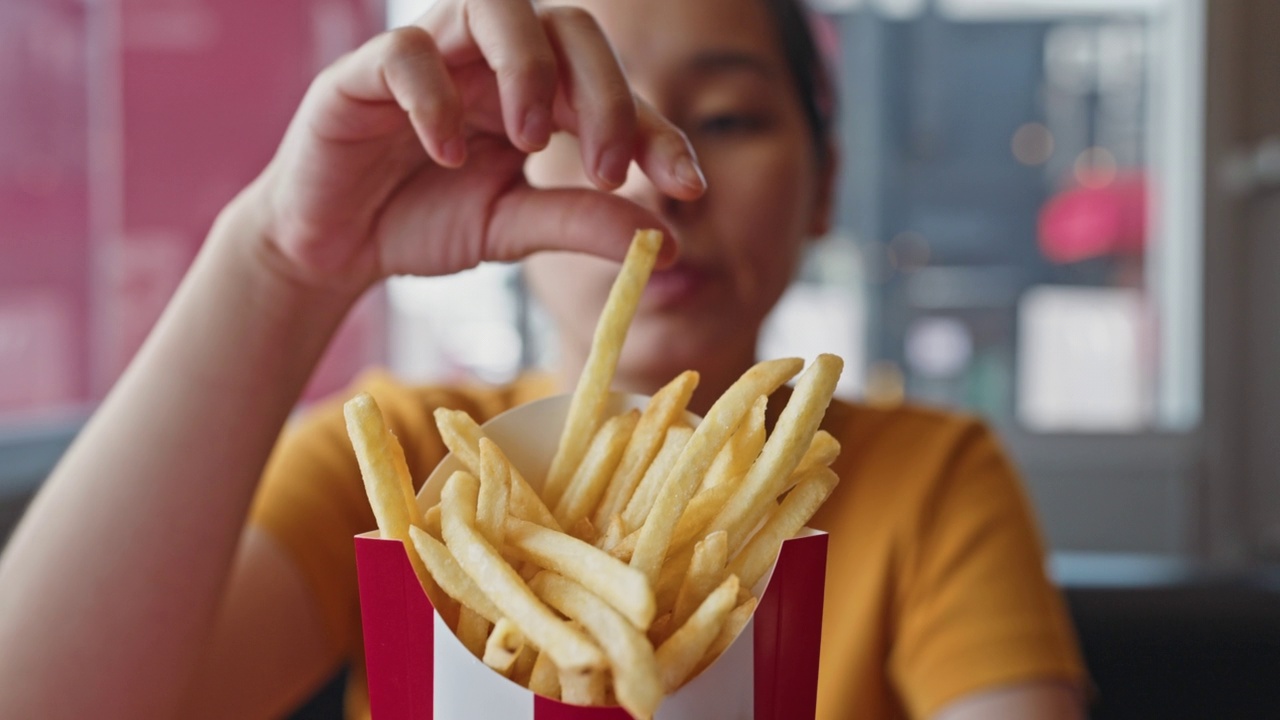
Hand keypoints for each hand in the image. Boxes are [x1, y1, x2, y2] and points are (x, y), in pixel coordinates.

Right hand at [250, 0, 704, 292]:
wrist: (332, 247)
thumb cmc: (423, 222)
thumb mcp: (514, 228)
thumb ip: (582, 224)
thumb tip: (671, 244)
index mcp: (535, 93)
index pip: (611, 90)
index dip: (656, 131)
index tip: (686, 187)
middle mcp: (490, 62)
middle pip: (568, 27)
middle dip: (603, 94)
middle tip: (608, 169)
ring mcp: (431, 56)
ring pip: (494, 8)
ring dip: (527, 69)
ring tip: (529, 142)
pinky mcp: (364, 73)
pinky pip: (406, 52)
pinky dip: (434, 99)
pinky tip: (447, 156)